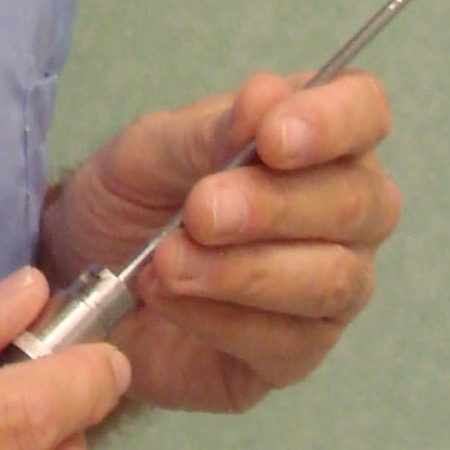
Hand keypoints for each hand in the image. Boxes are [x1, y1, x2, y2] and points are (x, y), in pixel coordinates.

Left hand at [39, 72, 401, 415]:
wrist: (85, 276)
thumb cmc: (133, 199)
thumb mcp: (150, 151)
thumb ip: (210, 129)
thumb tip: (267, 95)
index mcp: (317, 139)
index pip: (364, 110)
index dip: (333, 121)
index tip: (273, 137)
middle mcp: (345, 212)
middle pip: (358, 203)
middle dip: (272, 206)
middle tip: (199, 211)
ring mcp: (332, 288)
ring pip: (333, 279)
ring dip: (243, 269)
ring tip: (168, 261)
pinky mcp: (297, 354)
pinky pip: (288, 340)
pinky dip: (220, 317)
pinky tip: (170, 298)